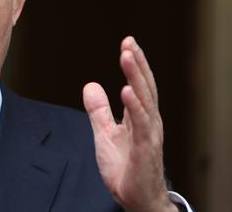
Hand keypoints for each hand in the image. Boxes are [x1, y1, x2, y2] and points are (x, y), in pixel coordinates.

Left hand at [82, 36, 176, 211]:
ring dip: (135, 76)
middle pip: (144, 86)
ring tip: (127, 56)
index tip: (127, 42)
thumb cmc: (125, 167)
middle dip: (136, 63)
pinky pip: (140, 124)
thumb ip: (99, 110)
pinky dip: (135, 106)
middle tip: (129, 42)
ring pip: (143, 99)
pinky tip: (127, 90)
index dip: (134, 64)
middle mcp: (148, 121)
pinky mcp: (145, 149)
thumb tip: (91, 85)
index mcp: (139, 116)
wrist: (135, 198)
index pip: (138, 84)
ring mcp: (148, 134)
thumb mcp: (105, 133)